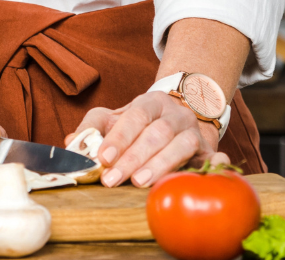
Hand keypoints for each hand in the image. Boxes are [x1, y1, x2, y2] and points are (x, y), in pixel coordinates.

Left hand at [67, 92, 225, 187]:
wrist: (181, 119)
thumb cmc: (142, 124)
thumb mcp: (116, 118)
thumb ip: (93, 127)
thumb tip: (71, 142)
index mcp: (151, 102)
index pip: (134, 116)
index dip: (119, 137)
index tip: (103, 157)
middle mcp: (175, 114)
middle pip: (156, 133)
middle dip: (133, 157)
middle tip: (113, 179)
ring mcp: (194, 131)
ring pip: (182, 144)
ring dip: (160, 164)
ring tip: (140, 182)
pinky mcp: (209, 150)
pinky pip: (213, 157)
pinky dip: (212, 165)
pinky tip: (200, 177)